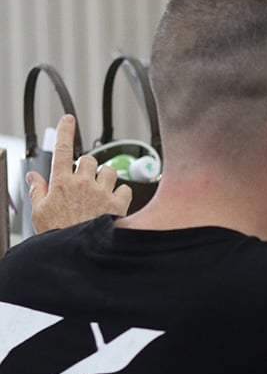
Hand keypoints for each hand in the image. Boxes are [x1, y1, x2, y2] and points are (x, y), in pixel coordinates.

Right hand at [28, 114, 131, 232]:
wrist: (80, 253)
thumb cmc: (59, 233)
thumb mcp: (39, 213)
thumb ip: (37, 191)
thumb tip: (33, 177)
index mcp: (61, 183)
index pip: (61, 150)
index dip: (64, 131)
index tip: (68, 120)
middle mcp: (82, 183)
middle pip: (89, 159)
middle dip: (87, 167)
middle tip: (85, 183)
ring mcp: (101, 192)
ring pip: (109, 170)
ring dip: (105, 179)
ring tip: (99, 194)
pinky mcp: (118, 203)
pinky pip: (125, 188)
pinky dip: (121, 194)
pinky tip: (114, 204)